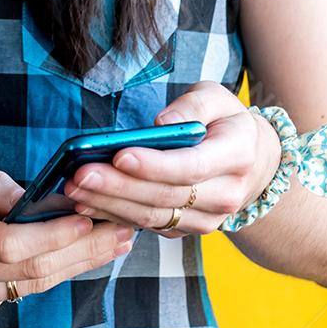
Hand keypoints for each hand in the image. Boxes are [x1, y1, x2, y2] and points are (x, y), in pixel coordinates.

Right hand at [0, 158, 136, 327]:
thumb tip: (31, 196)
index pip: (8, 243)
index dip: (53, 235)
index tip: (90, 217)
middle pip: (29, 270)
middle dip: (82, 251)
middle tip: (123, 230)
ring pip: (29, 285)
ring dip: (74, 264)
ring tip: (113, 242)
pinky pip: (14, 294)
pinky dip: (43, 273)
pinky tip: (72, 255)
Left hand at [62, 83, 282, 236]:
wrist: (251, 164)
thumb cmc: (225, 122)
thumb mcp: (216, 98)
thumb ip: (192, 105)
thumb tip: (160, 124)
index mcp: (236, 156)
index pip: (191, 167)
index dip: (154, 164)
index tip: (119, 154)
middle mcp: (225, 195)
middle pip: (165, 195)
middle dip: (118, 186)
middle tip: (79, 174)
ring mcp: (207, 219)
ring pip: (153, 217)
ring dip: (110, 205)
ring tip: (75, 189)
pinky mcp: (187, 229)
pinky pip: (148, 226)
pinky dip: (115, 215)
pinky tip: (87, 203)